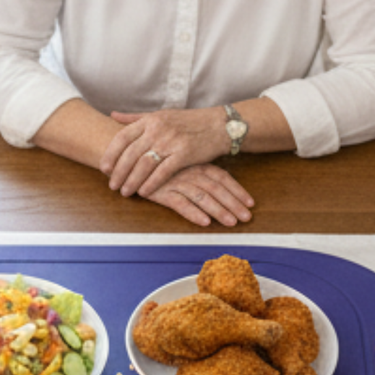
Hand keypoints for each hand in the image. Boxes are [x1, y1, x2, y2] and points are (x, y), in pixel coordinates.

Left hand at [101, 108, 228, 197]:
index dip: (111, 154)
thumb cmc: (188, 122)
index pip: (122, 137)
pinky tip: (144, 192)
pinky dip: (151, 183)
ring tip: (125, 192)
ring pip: (144, 164)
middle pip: (130, 154)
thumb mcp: (160, 115)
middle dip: (119, 172)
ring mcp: (171, 141)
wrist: (219, 125)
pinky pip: (163, 171)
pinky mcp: (184, 154)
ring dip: (132, 180)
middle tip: (112, 186)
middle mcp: (158, 129)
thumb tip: (112, 115)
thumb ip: (135, 117)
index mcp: (150, 120)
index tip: (103, 168)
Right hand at [140, 163, 254, 227]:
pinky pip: (179, 203)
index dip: (237, 190)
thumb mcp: (177, 160)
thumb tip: (214, 182)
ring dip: (219, 210)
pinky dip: (193, 212)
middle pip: (217, 188)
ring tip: (231, 223)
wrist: (124, 151)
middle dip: (234, 204)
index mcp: (195, 163)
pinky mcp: (159, 191)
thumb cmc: (153, 157)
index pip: (222, 176)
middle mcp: (188, 171)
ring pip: (202, 196)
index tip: (250, 203)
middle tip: (247, 218)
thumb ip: (194, 168)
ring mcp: (174, 181)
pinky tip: (204, 222)